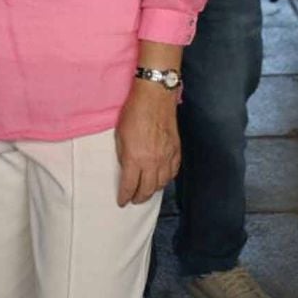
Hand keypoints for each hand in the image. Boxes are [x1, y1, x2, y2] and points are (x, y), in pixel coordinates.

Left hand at [115, 80, 180, 204]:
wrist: (155, 97)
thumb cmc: (134, 112)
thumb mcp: (120, 135)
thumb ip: (124, 155)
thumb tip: (127, 168)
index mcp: (135, 158)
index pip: (130, 186)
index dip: (125, 197)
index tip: (122, 201)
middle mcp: (153, 162)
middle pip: (148, 189)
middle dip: (139, 198)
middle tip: (134, 200)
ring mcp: (167, 156)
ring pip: (162, 183)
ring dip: (154, 190)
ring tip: (147, 191)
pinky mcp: (176, 150)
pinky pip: (173, 171)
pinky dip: (167, 179)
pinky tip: (162, 179)